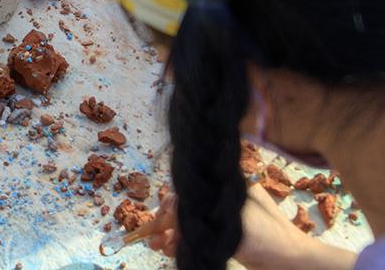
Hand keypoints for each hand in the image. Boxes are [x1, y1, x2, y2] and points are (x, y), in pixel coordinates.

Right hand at [147, 187, 356, 269]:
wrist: (296, 264)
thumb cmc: (269, 237)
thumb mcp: (231, 223)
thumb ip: (201, 214)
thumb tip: (171, 205)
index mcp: (228, 189)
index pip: (191, 192)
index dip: (171, 205)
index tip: (159, 219)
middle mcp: (225, 201)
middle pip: (189, 208)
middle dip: (168, 222)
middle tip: (154, 238)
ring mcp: (227, 221)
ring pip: (193, 224)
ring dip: (174, 235)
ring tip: (159, 247)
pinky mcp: (229, 239)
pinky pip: (202, 238)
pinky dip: (187, 243)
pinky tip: (173, 250)